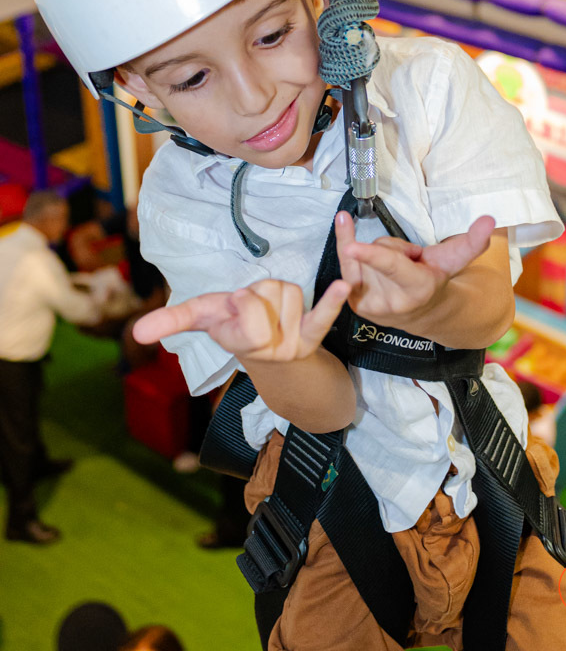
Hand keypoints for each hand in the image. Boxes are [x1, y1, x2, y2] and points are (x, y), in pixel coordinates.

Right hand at [132, 277, 349, 362]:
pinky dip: (332, 302)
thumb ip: (175, 320)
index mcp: (227, 333)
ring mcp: (285, 342)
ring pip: (286, 291)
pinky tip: (343, 286)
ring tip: (277, 313)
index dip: (190, 315)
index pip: (210, 312)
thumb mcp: (209, 319)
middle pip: (260, 290)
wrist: (282, 364)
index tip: (160, 326)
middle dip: (260, 292)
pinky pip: (322, 317)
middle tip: (257, 309)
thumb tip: (137, 332)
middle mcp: (256, 342)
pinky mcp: (312, 336)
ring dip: (283, 295)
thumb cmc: (241, 329)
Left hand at [334, 213, 495, 328]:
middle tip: (410, 260)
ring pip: (364, 253)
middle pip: (380, 249)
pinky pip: (343, 263)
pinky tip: (349, 236)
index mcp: (416, 289)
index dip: (371, 254)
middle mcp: (390, 302)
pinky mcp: (354, 303)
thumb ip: (472, 241)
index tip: (351, 247)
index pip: (392, 265)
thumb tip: (490, 220)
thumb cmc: (436, 279)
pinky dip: (348, 246)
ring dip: (378, 253)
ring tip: (394, 267)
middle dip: (395, 247)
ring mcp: (369, 305)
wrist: (422, 313)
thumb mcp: (455, 260)